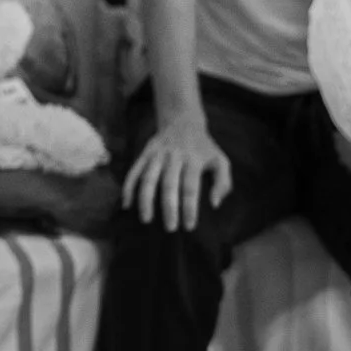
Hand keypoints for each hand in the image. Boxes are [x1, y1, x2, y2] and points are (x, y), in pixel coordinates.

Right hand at [123, 115, 231, 230]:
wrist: (183, 121)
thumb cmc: (204, 148)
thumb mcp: (221, 161)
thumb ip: (223, 183)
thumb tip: (214, 204)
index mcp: (194, 160)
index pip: (190, 187)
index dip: (189, 208)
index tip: (188, 226)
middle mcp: (174, 157)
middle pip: (169, 184)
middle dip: (168, 207)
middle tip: (169, 228)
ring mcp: (156, 154)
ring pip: (148, 178)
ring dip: (145, 200)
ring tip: (146, 219)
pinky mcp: (144, 153)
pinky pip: (134, 171)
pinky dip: (128, 187)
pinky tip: (127, 204)